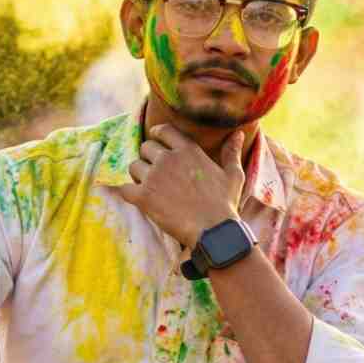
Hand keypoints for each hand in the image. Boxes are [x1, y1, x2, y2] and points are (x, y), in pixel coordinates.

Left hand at [115, 123, 244, 247]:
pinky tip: (138, 200)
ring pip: (133, 166)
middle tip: (156, 174)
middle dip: (148, 158)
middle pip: (145, 148)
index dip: (157, 135)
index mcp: (188, 149)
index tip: (156, 143)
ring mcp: (154, 177)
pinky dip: (128, 193)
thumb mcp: (233, 175)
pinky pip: (124, 188)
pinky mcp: (144, 196)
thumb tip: (239, 134)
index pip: (163, 130)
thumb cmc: (225, 204)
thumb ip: (232, 152)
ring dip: (138, 176)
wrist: (214, 232)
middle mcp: (168, 158)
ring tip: (150, 188)